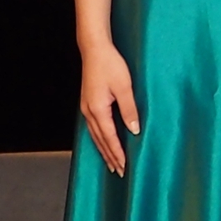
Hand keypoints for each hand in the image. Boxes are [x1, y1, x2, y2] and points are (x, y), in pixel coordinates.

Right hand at [79, 44, 139, 175]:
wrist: (94, 49)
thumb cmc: (110, 64)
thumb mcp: (124, 87)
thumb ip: (129, 109)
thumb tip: (134, 130)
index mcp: (98, 109)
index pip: (109, 138)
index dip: (118, 153)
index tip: (125, 166)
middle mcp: (89, 111)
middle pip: (100, 141)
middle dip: (110, 157)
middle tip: (119, 172)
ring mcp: (86, 108)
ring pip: (95, 136)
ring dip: (104, 150)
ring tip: (111, 163)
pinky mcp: (87, 103)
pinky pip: (93, 128)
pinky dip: (99, 139)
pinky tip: (103, 143)